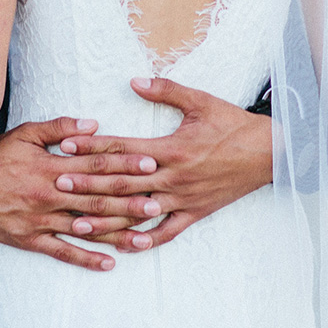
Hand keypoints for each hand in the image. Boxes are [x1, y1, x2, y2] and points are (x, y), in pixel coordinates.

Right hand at [0, 116, 163, 271]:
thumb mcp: (25, 134)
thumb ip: (60, 128)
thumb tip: (93, 123)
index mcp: (51, 166)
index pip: (94, 165)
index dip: (123, 164)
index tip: (150, 164)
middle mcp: (50, 194)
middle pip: (96, 198)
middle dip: (129, 200)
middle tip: (159, 202)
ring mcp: (41, 219)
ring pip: (85, 227)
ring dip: (117, 232)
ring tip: (145, 236)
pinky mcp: (31, 239)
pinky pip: (63, 252)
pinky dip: (86, 259)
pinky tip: (110, 263)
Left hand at [56, 77, 271, 253]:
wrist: (270, 154)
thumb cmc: (233, 125)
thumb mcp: (200, 101)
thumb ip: (165, 90)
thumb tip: (133, 80)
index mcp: (171, 149)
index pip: (123, 148)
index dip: (92, 147)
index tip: (65, 146)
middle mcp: (174, 177)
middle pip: (123, 183)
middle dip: (88, 185)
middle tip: (57, 185)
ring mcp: (184, 199)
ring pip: (139, 213)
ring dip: (107, 219)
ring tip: (77, 224)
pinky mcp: (195, 213)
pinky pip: (167, 232)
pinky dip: (146, 241)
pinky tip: (124, 247)